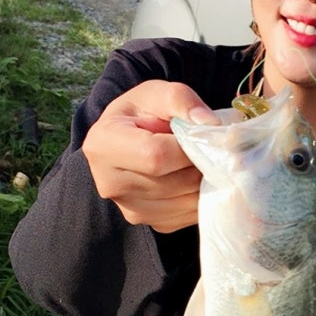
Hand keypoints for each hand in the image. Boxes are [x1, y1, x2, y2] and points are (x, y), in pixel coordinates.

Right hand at [82, 79, 219, 231]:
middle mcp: (111, 184)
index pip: (156, 156)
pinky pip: (191, 215)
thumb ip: (181, 99)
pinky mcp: (153, 223)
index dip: (188, 145)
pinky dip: (204, 196)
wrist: (130, 139)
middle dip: (202, 163)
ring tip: (203, 159)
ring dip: (207, 180)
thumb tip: (210, 125)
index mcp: (104, 146)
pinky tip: (197, 176)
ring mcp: (131, 209)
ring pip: (188, 201)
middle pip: (176, 182)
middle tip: (211, 146)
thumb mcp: (156, 93)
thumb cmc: (142, 112)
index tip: (201, 133)